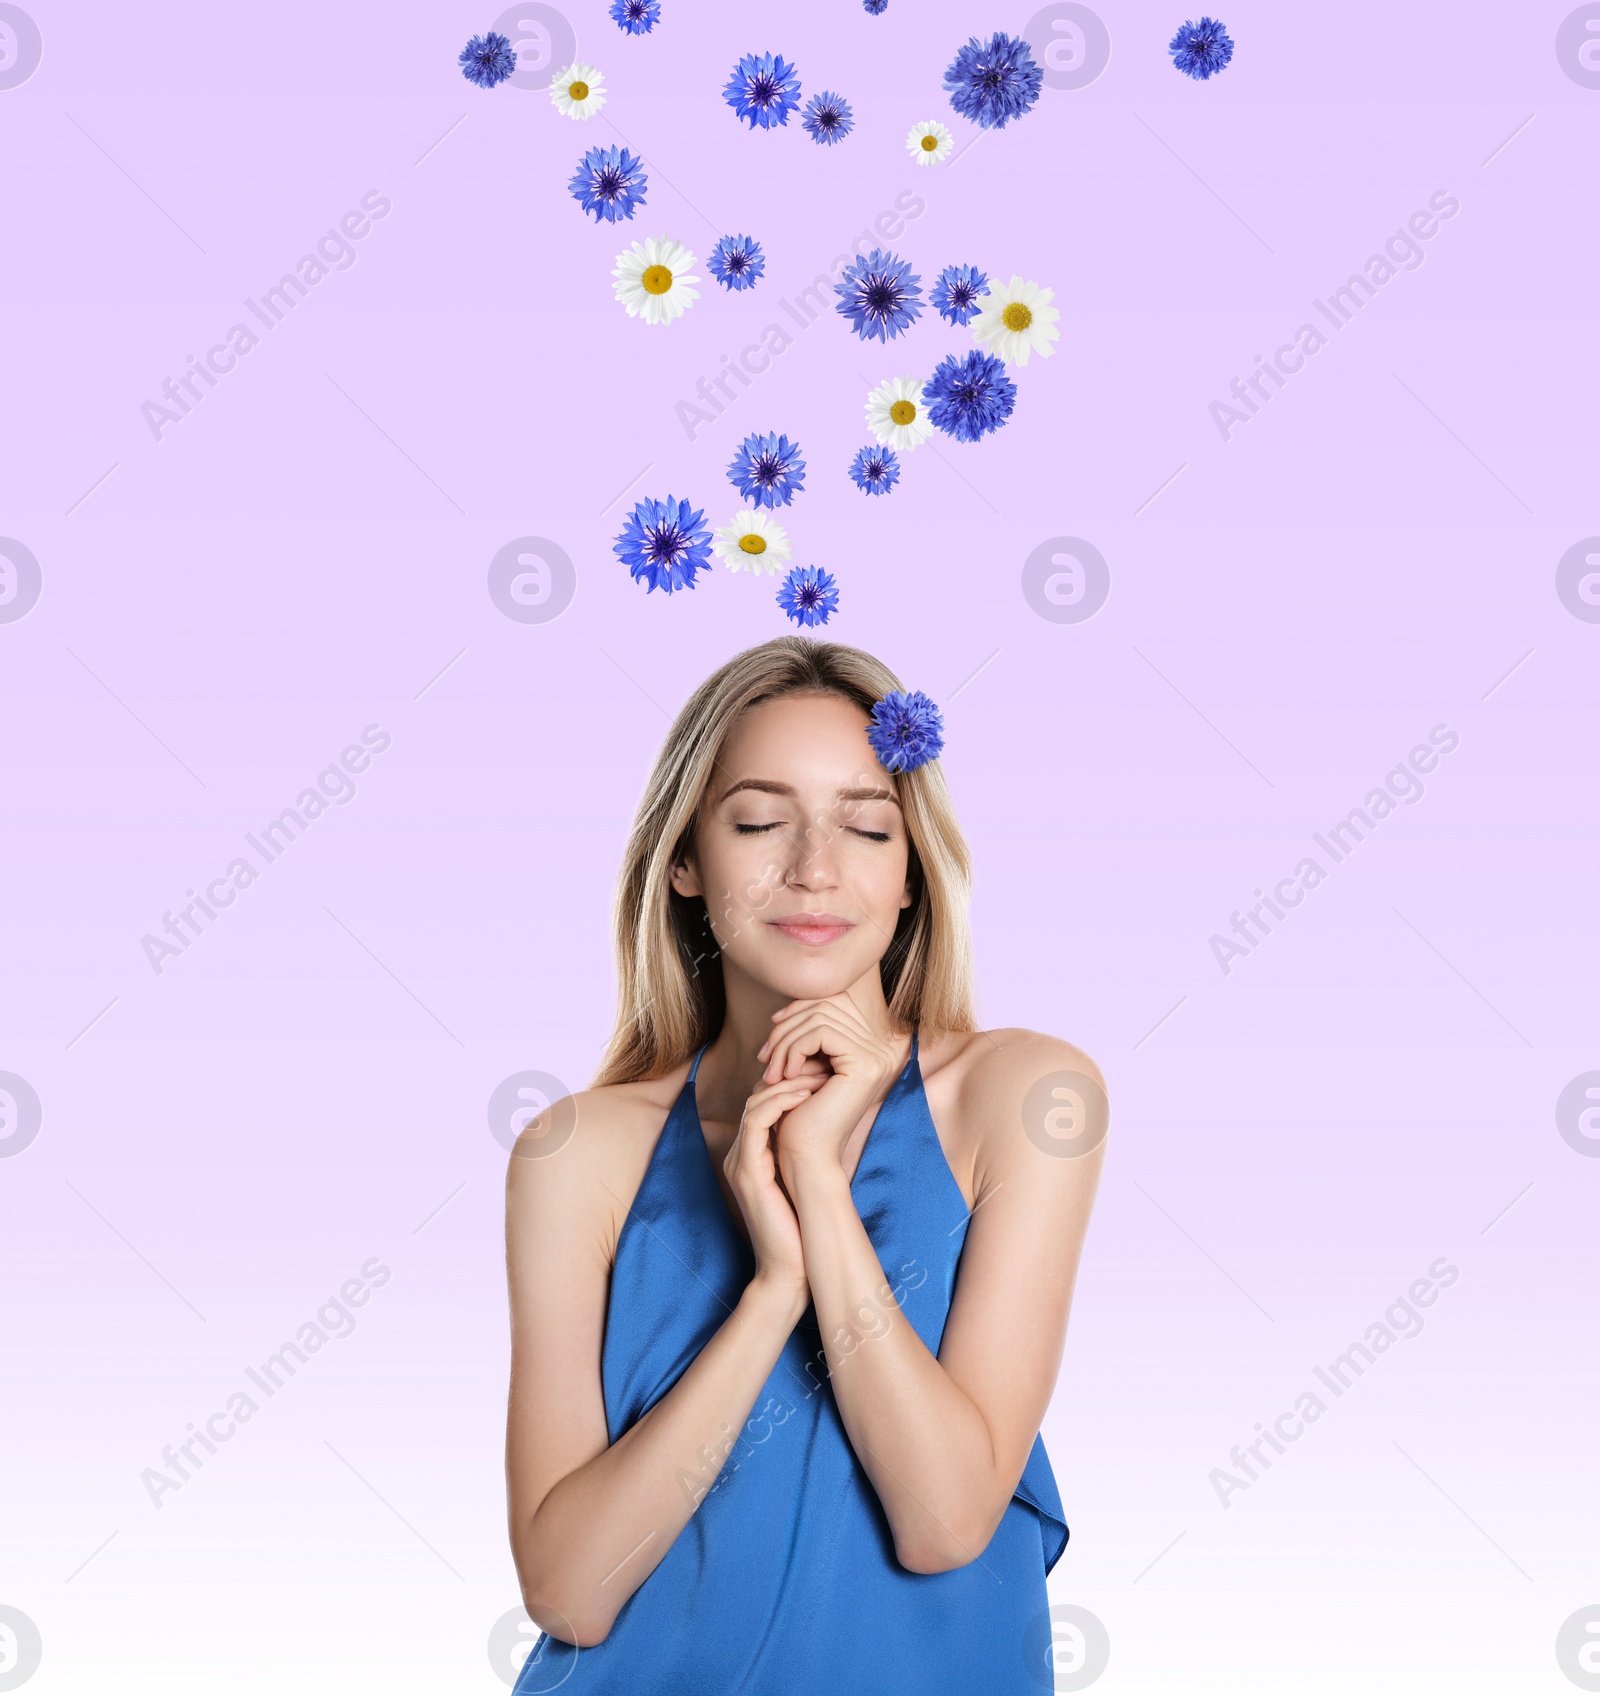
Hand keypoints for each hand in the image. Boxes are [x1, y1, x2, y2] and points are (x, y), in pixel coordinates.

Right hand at [726, 1073, 826, 1305]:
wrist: (791, 1269)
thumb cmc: (804, 1228)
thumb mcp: (808, 1179)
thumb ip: (809, 1152)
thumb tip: (837, 1123)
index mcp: (753, 1154)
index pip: (765, 1102)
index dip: (792, 1081)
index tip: (824, 1071)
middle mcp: (741, 1154)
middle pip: (757, 1096)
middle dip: (790, 1074)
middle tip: (822, 1062)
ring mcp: (740, 1162)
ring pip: (755, 1102)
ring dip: (788, 1083)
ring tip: (819, 1073)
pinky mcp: (746, 1170)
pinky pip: (756, 1121)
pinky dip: (780, 1101)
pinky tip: (805, 1094)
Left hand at [757, 996, 902, 1180]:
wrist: (806, 1158)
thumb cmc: (799, 1115)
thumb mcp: (803, 1065)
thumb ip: (806, 1033)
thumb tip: (792, 1004)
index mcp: (870, 1047)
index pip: (836, 1001)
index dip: (801, 1007)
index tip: (773, 1029)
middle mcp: (881, 1049)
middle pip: (827, 1004)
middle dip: (787, 1026)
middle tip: (765, 1057)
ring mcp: (877, 1056)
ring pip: (820, 1016)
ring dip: (785, 1041)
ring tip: (771, 1071)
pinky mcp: (865, 1065)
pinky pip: (821, 1033)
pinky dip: (794, 1049)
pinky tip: (785, 1074)